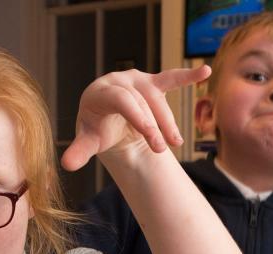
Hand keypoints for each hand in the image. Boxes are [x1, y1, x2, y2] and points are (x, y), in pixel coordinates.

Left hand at [61, 66, 210, 170]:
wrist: (106, 117)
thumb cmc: (96, 128)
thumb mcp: (88, 140)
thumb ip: (79, 150)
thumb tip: (66, 165)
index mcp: (99, 92)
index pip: (123, 101)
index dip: (139, 118)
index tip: (153, 139)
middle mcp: (118, 80)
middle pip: (143, 102)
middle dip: (155, 126)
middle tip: (163, 150)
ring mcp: (137, 80)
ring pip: (158, 98)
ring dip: (168, 121)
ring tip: (176, 143)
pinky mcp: (153, 82)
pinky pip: (171, 78)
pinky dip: (189, 75)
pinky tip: (206, 71)